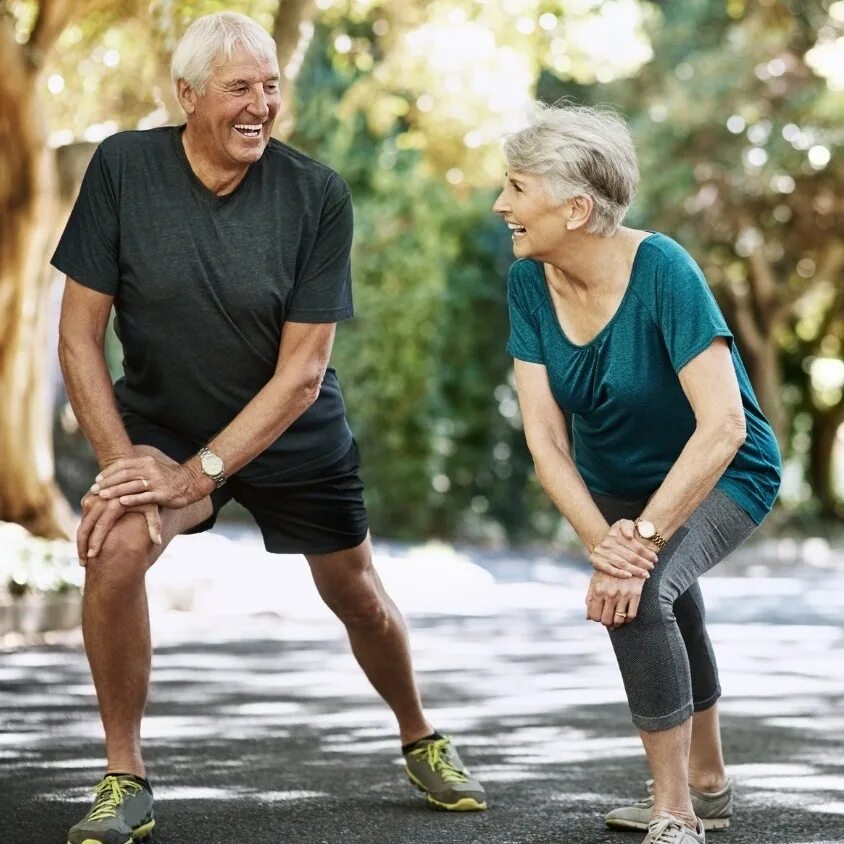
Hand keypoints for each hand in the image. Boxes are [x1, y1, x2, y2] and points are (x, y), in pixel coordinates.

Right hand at [77, 491, 161, 564]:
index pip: (101, 526)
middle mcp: (100, 499)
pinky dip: (84, 532)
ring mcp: (93, 498)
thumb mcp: (153, 508)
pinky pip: (84, 518)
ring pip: (82, 523)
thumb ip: (155, 524)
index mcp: (114, 503)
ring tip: (84, 559)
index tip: (92, 558)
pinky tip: (85, 546)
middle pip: (86, 526)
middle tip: (84, 564)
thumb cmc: (148, 495)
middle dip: (83, 546)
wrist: (136, 477)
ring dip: (81, 541)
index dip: (96, 542)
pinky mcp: (90, 498)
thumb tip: (158, 542)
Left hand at [90, 455, 205, 508]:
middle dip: (108, 482)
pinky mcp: (163, 494)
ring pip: (132, 485)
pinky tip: (121, 502)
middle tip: (94, 490)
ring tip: (102, 496)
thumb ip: (138, 471)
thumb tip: (119, 475)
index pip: (123, 465)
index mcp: (147, 462)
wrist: (192, 482)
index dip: (109, 472)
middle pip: (125, 474)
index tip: (97, 480)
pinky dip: (133, 499)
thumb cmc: (170, 478)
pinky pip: (145, 496)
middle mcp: (151, 470)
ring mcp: (157, 482)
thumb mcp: (153, 469)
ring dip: (116, 490)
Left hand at [585, 570, 644, 629]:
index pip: (594, 615)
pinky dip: (628, 620)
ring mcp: (623, 594)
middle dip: (606, 623)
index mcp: (598, 590)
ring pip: (619, 619)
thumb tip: (588, 617)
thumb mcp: (595, 581)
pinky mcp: (635, 594)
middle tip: (608, 621)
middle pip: (606, 620)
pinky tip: (626, 617)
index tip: (599, 617)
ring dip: (617, 624)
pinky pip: (632, 614)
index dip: (596, 619)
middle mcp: (610, 593)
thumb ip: (590, 598)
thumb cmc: (608, 572)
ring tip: (616, 621)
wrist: (627, 558)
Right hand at [588, 519, 657, 578]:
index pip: (634, 545)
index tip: (655, 558)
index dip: (646, 553)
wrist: (599, 541)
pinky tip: (629, 576)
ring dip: (635, 570)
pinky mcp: (597, 562)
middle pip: (630, 556)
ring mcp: (602, 554)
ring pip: (622, 563)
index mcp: (615, 535)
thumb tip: (629, 536)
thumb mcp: (622, 524)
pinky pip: (609, 569)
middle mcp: (608, 544)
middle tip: (651, 567)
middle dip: (643, 563)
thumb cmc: (616, 534)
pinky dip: (619, 573)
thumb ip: (627, 526)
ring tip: (645, 574)